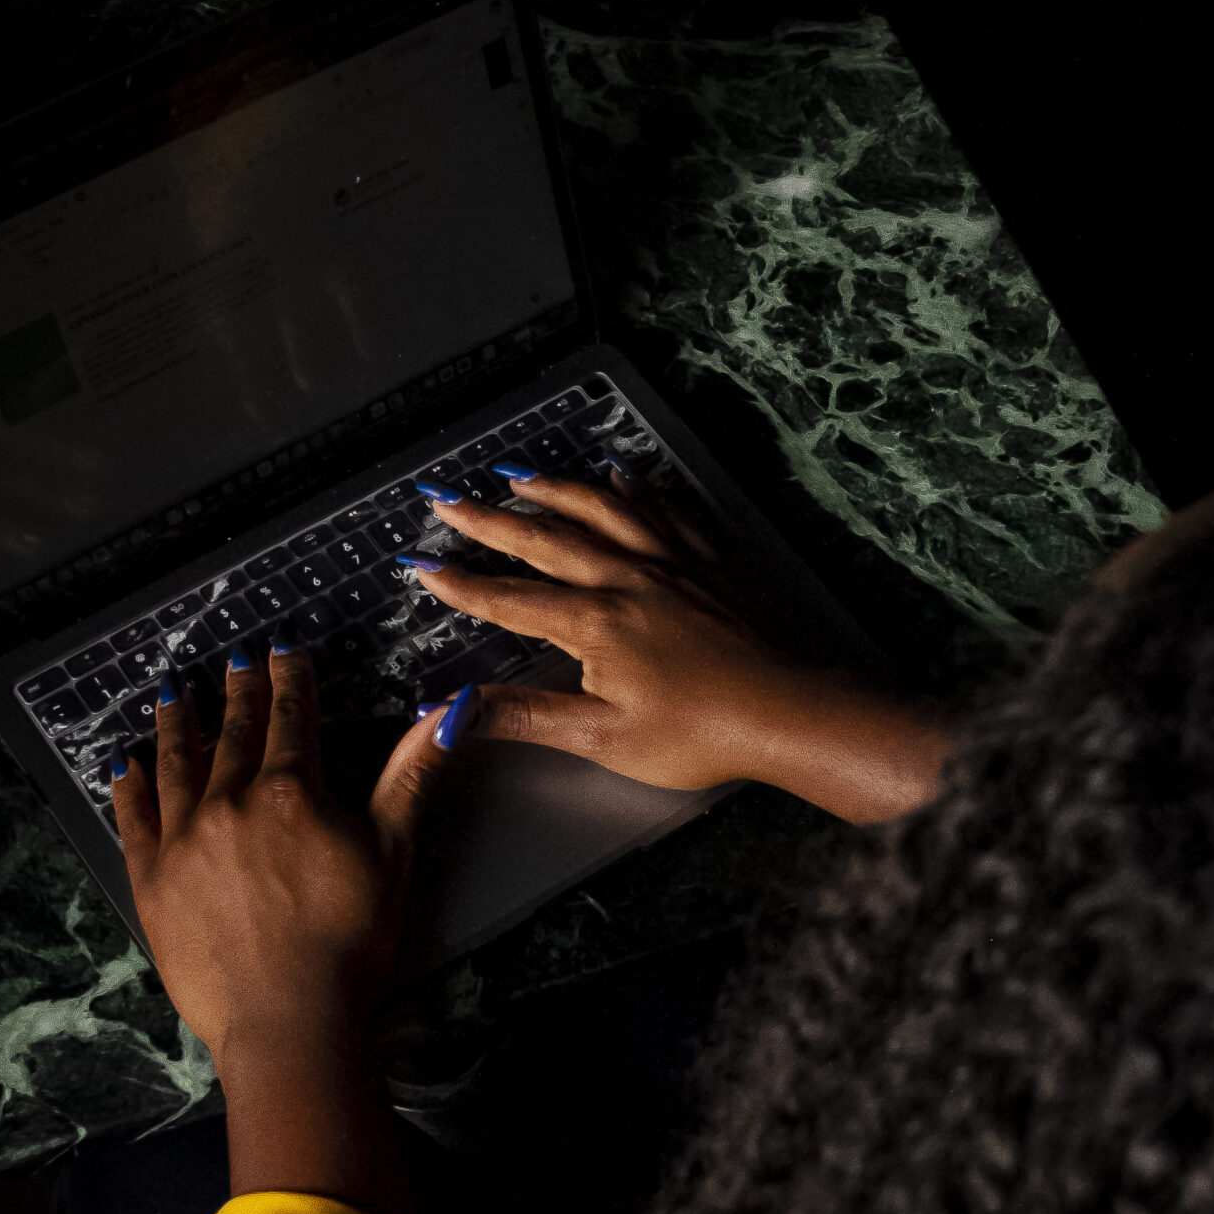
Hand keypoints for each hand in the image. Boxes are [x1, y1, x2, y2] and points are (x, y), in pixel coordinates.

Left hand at [112, 641, 466, 1209]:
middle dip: (237, 691)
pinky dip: (127, 786)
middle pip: (233, 732)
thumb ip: (412, 774)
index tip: (285, 648)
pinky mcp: (152, 883)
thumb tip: (449, 709)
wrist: (289, 1023)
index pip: (292, 718)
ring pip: (175, 764)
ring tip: (172, 693)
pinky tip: (123, 763)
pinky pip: (133, 819)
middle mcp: (229, 804)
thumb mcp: (395, 853)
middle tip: (234, 659)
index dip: (291, 679)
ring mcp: (183, 842)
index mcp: (291, 793)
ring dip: (176, 724)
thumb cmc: (352, 946)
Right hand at [404, 468, 955, 822]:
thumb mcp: (602, 737)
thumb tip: (454, 713)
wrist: (790, 709)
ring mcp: (675, 561)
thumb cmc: (703, 732)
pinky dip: (639, 491)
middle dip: (490, 520)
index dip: (463, 585)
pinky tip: (625, 479)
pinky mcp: (714, 560)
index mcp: (596, 622)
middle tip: (449, 500)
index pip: (512, 599)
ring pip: (604, 510)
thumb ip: (524, 718)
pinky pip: (668, 510)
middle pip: (547, 539)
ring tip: (520, 476)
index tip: (423, 566)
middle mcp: (629, 577)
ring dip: (557, 490)